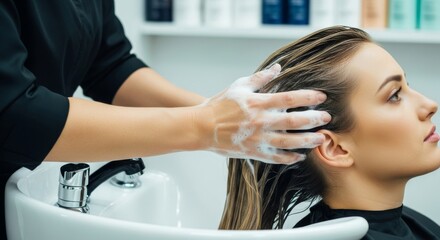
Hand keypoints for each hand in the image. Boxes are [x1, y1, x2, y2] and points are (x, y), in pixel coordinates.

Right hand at [202, 64, 330, 163]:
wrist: (202, 127)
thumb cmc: (220, 105)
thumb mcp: (239, 86)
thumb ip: (261, 77)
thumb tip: (278, 67)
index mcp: (257, 103)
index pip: (289, 98)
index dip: (307, 97)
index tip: (321, 97)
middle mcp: (260, 121)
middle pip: (293, 121)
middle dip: (313, 120)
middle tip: (327, 118)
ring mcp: (257, 139)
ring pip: (288, 142)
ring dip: (306, 140)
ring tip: (320, 138)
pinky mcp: (252, 152)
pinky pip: (275, 158)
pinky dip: (288, 158)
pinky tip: (299, 156)